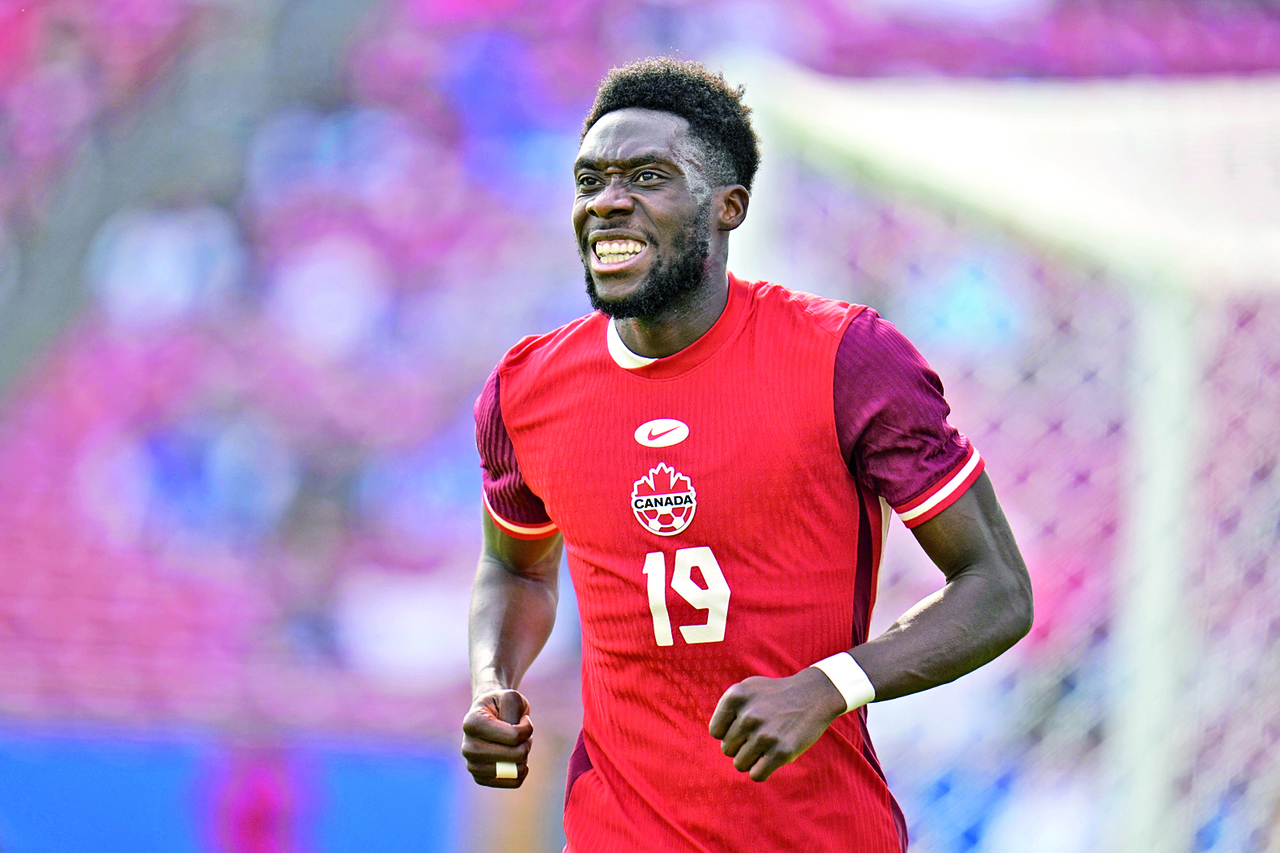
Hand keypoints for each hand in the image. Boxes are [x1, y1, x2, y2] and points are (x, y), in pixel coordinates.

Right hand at [461, 689, 532, 787]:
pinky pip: (513, 782)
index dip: (527, 728)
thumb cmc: (502, 705)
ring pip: (515, 770)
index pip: (514, 736)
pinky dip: (521, 771)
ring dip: (524, 757)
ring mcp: (472, 765)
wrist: (489, 715)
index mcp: (472, 723)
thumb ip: (515, 713)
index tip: (523, 719)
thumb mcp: (511, 698)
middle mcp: (467, 747)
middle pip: (516, 755)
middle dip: (527, 743)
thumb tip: (517, 746)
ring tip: (516, 745)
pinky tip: (516, 759)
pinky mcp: (480, 778)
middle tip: (522, 734)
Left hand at [708, 668, 846, 781]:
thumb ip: (727, 709)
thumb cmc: (775, 695)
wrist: (813, 695)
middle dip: (741, 746)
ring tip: (765, 747)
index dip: (729, 732)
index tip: (744, 727)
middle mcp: (748, 715)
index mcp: (735, 696)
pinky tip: (771, 760)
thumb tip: (717, 736)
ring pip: (740, 764)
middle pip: (727, 749)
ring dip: (751, 760)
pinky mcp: (782, 752)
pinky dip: (761, 771)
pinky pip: (757, 775)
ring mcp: (765, 734)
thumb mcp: (747, 689)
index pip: (716, 732)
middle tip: (759, 736)